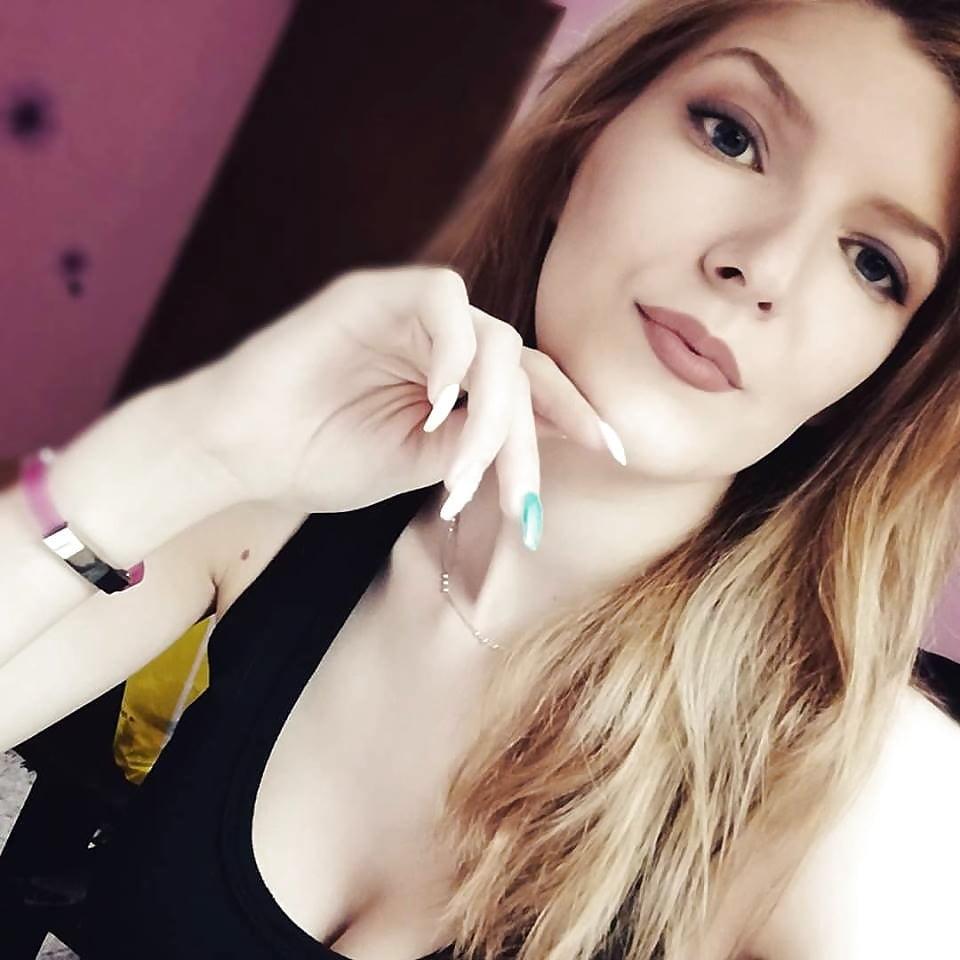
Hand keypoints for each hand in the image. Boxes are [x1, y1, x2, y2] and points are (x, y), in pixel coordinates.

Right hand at [185, 264, 623, 523]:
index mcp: (455, 375)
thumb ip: (478, 442)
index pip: (532, 383)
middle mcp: (441, 339)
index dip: (575, 414)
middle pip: (522, 369)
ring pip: (493, 342)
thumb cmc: (321, 459)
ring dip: (489, 417)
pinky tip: (439, 407)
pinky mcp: (372, 293)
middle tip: (524, 505)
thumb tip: (544, 439)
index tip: (615, 454)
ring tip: (459, 478)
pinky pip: (442, 302)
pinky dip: (452, 353)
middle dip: (532, 440)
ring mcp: (409, 313)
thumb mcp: (421, 464)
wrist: (239, 453)